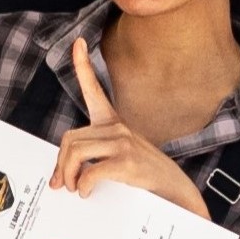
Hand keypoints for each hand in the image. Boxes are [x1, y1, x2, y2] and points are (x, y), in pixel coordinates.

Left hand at [48, 39, 202, 215]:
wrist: (178, 194)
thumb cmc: (148, 178)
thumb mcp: (122, 159)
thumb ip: (95, 157)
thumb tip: (64, 174)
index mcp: (115, 124)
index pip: (95, 89)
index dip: (84, 64)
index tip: (78, 43)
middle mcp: (118, 128)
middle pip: (70, 137)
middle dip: (61, 162)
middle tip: (62, 182)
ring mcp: (123, 143)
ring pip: (75, 152)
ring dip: (69, 175)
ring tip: (75, 188)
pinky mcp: (126, 161)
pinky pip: (90, 171)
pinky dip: (83, 185)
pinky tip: (88, 191)